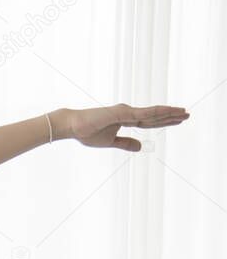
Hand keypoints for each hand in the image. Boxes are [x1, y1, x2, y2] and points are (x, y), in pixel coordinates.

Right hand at [64, 103, 189, 150]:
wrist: (72, 126)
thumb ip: (126, 143)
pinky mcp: (122, 113)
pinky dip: (157, 112)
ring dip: (169, 112)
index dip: (164, 121)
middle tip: (187, 114)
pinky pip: (143, 113)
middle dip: (171, 116)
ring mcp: (126, 111)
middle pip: (154, 116)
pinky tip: (169, 112)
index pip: (149, 121)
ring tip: (184, 112)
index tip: (177, 120)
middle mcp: (128, 113)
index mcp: (125, 119)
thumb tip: (141, 147)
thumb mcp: (110, 141)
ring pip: (152, 113)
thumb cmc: (87, 132)